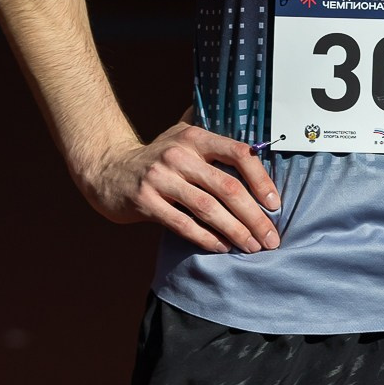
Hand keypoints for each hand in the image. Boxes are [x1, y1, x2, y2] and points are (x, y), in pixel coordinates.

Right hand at [82, 121, 280, 253]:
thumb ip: (215, 142)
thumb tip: (262, 145)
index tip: (275, 204)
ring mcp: (160, 178)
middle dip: (254, 216)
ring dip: (235, 231)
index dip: (261, 180)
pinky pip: (182, 223)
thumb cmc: (158, 158)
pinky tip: (222, 247)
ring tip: (251, 246)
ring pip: (208, 208)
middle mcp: (179, 154)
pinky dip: (206, 238)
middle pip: (227, 187)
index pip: (238, 153)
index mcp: (195, 137)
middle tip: (271, 237)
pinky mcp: (145, 201)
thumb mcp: (183, 138)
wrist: (108, 170)